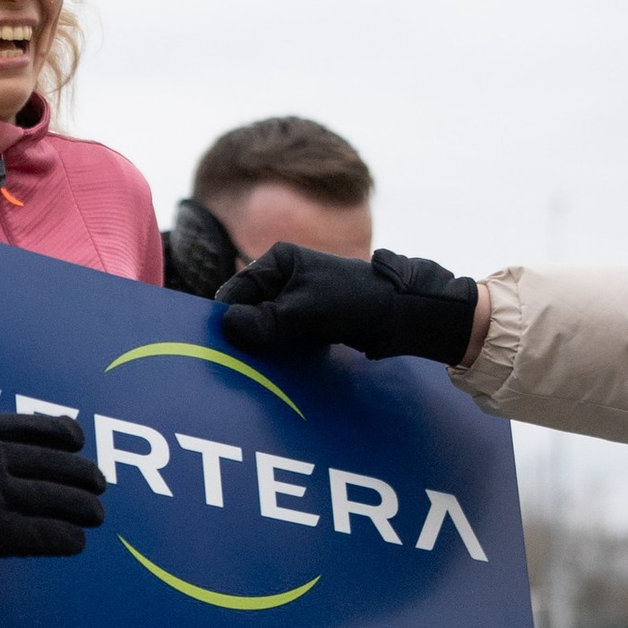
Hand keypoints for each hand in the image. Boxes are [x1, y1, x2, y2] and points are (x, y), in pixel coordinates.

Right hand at [0, 412, 105, 584]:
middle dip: (77, 472)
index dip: (55, 432)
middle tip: (98, 481)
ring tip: (98, 514)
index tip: (75, 437)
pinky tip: (77, 543)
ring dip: (80, 506)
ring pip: (51, 496)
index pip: (21, 427)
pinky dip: (62, 538)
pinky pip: (39, 533)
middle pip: (46, 460)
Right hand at [216, 244, 479, 368]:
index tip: (225, 347)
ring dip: (263, 347)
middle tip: (243, 362)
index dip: (229, 319)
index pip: (235, 292)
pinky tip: (280, 366)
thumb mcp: (304, 310)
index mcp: (277, 260)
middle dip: (245, 335)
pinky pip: (282, 338)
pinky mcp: (308, 321)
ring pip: (264, 327)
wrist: (402, 316)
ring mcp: (295, 300)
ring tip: (264, 366)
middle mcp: (283, 277)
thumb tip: (226, 328)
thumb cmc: (354, 302)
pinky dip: (280, 351)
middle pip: (248, 311)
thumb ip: (264, 321)